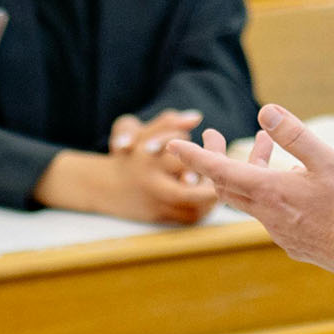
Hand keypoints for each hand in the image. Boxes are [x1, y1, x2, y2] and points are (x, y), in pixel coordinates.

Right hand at [34, 108, 216, 224]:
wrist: (106, 187)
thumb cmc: (131, 154)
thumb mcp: (143, 132)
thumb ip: (168, 122)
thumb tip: (196, 116)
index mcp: (147, 159)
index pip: (182, 155)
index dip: (204, 153)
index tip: (216, 147)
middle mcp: (151, 184)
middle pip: (190, 191)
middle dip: (211, 184)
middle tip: (227, 173)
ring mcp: (155, 203)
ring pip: (193, 207)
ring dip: (212, 197)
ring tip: (223, 184)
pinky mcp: (159, 218)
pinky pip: (189, 217)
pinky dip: (204, 208)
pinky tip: (211, 198)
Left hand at [166, 104, 333, 278]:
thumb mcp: (327, 160)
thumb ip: (295, 135)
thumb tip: (265, 111)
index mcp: (270, 192)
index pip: (220, 172)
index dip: (196, 156)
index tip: (173, 145)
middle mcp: (267, 214)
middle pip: (227, 186)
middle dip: (216, 159)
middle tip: (214, 135)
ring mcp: (279, 231)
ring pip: (251, 198)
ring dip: (251, 170)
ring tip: (266, 144)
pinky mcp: (293, 242)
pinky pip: (269, 213)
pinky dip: (267, 190)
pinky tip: (291, 180)